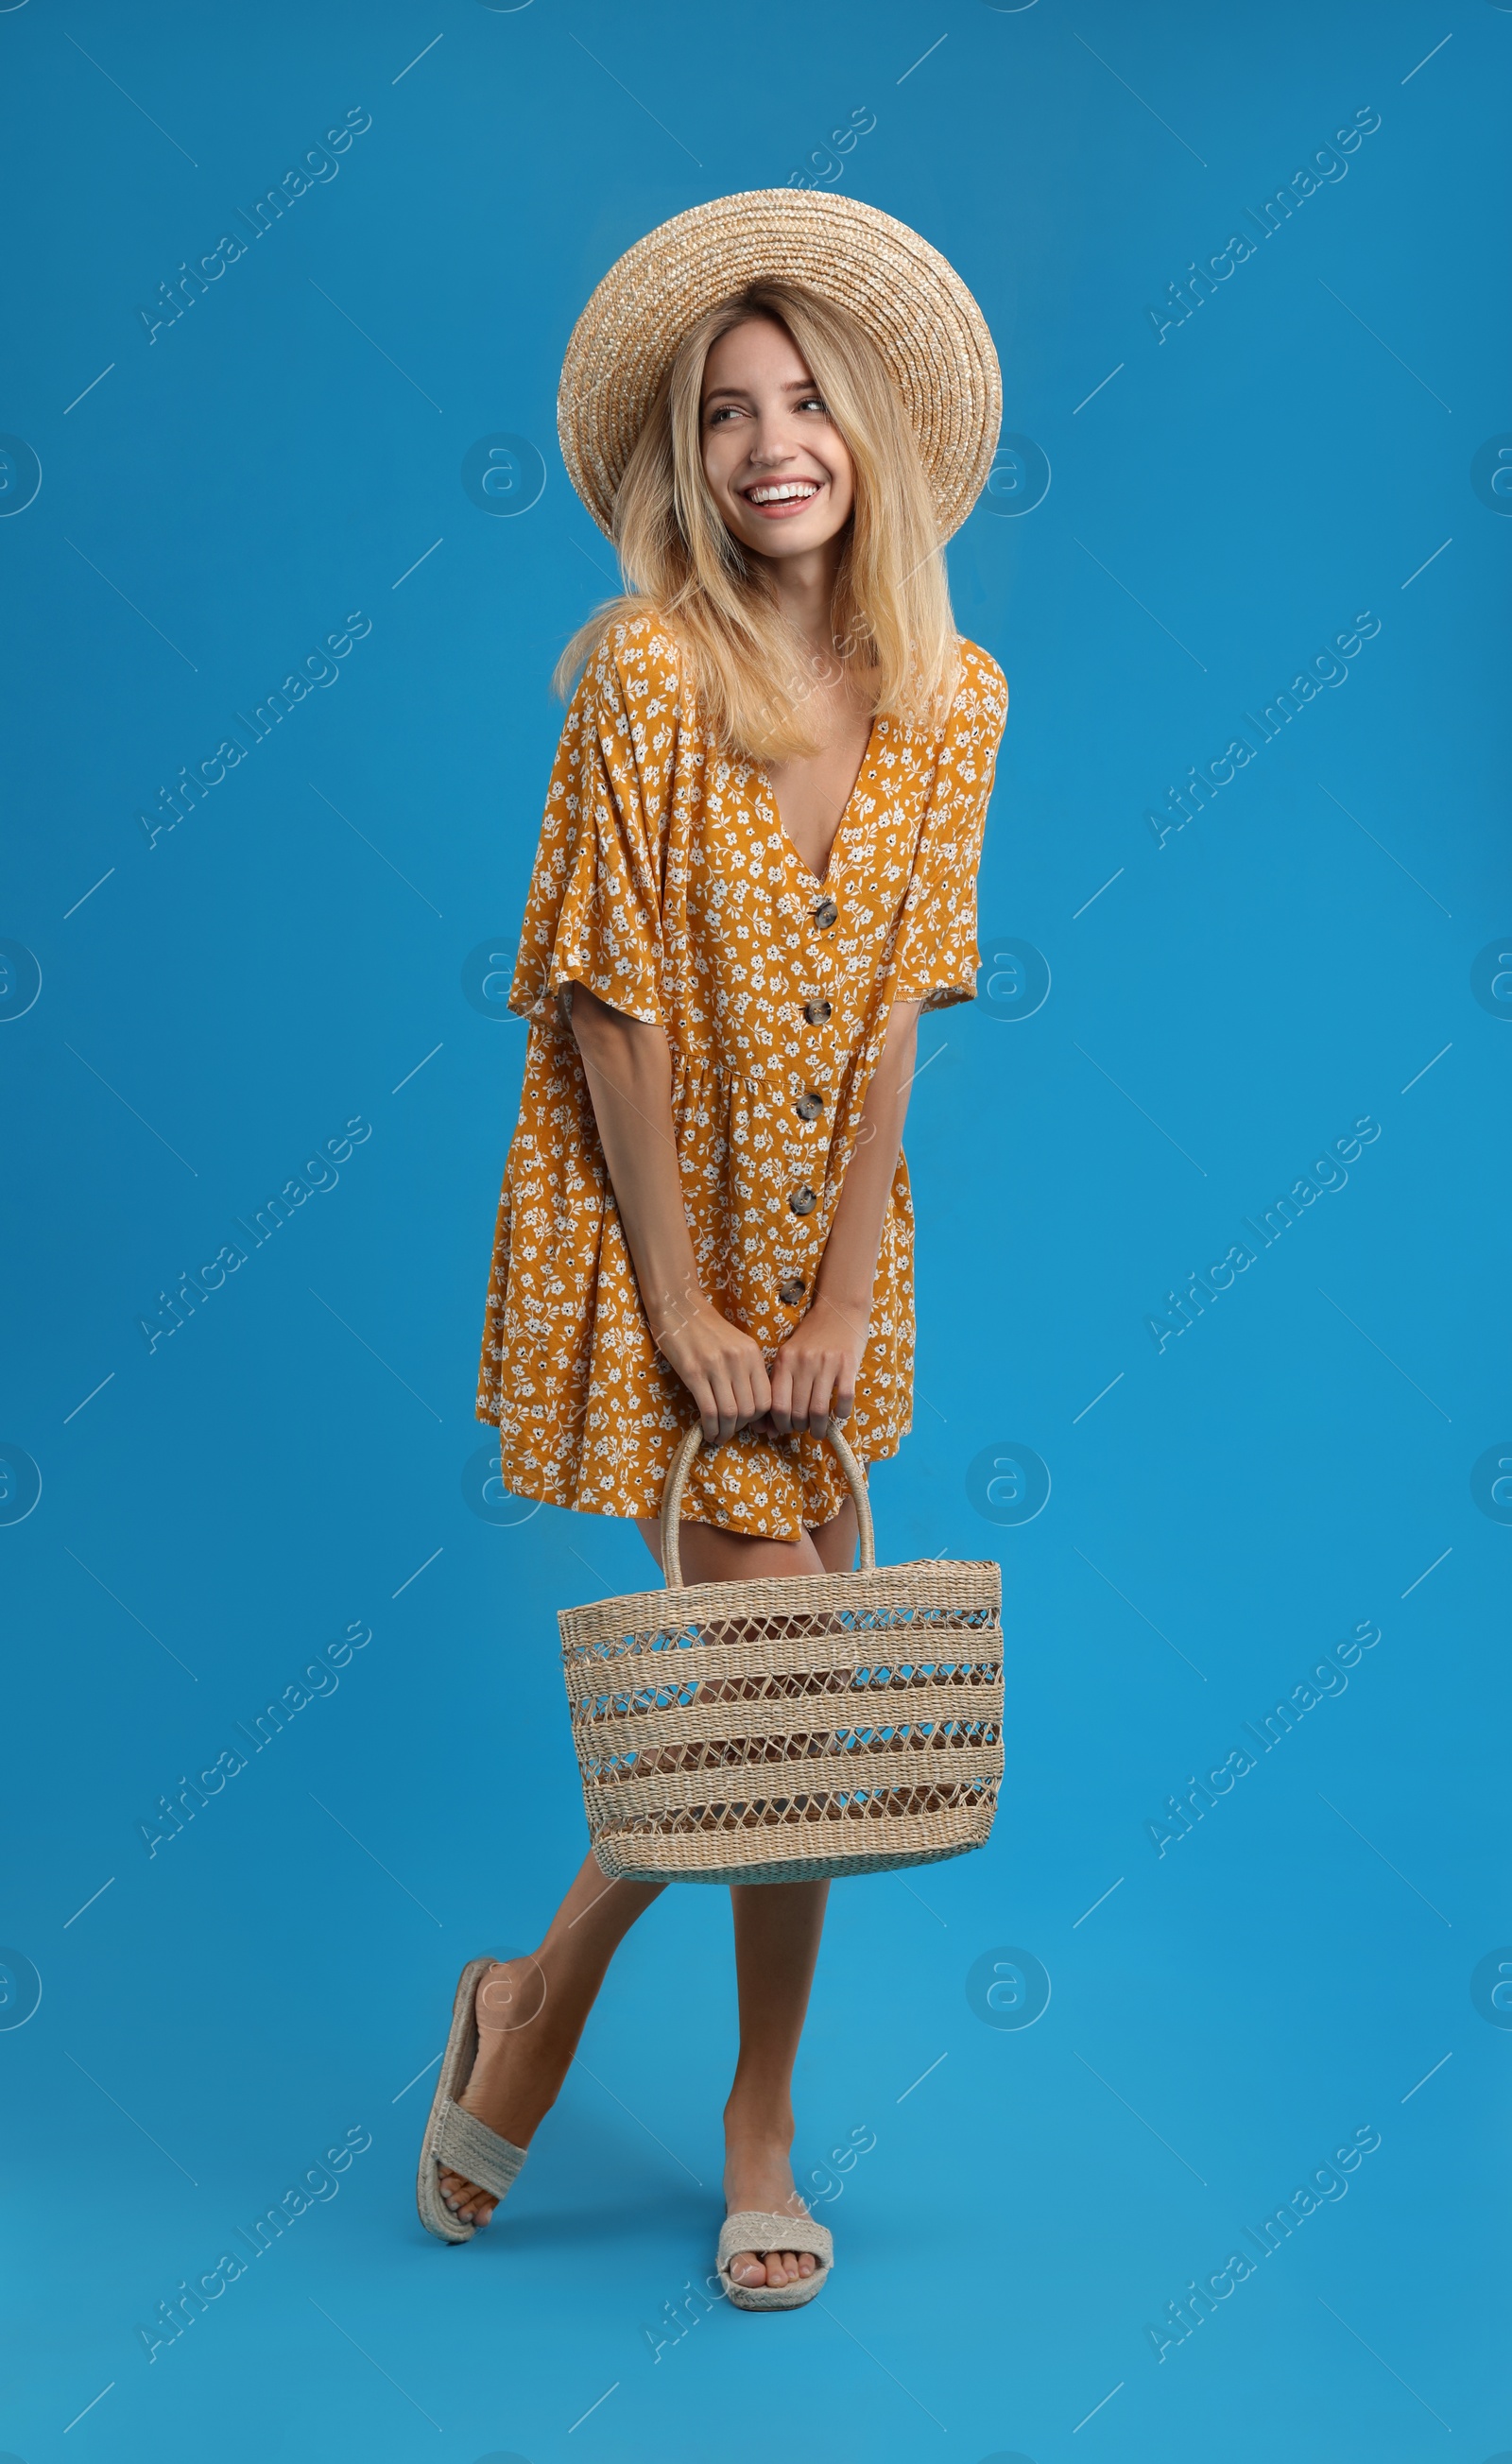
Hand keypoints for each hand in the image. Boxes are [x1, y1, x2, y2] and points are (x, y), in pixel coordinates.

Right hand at [650, 1292, 771, 1443]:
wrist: (680, 1310)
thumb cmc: (708, 1330)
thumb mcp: (737, 1345)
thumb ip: (747, 1371)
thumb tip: (751, 1407)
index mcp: (752, 1354)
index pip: (765, 1399)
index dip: (758, 1418)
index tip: (747, 1423)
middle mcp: (738, 1360)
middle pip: (749, 1410)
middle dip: (740, 1427)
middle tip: (730, 1430)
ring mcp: (715, 1367)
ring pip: (730, 1413)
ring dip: (725, 1432)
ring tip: (718, 1435)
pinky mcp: (693, 1373)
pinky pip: (708, 1410)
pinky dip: (710, 1427)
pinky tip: (707, 1431)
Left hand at [761, 1295, 866, 1439]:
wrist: (839, 1309)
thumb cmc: (812, 1337)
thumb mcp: (789, 1355)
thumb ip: (780, 1385)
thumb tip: (767, 1426)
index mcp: (784, 1361)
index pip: (777, 1404)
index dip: (780, 1423)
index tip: (784, 1428)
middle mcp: (803, 1362)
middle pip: (798, 1411)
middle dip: (799, 1427)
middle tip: (803, 1430)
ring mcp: (826, 1363)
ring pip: (819, 1409)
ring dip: (819, 1427)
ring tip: (819, 1431)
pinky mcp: (848, 1364)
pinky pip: (844, 1398)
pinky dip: (841, 1413)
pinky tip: (839, 1415)